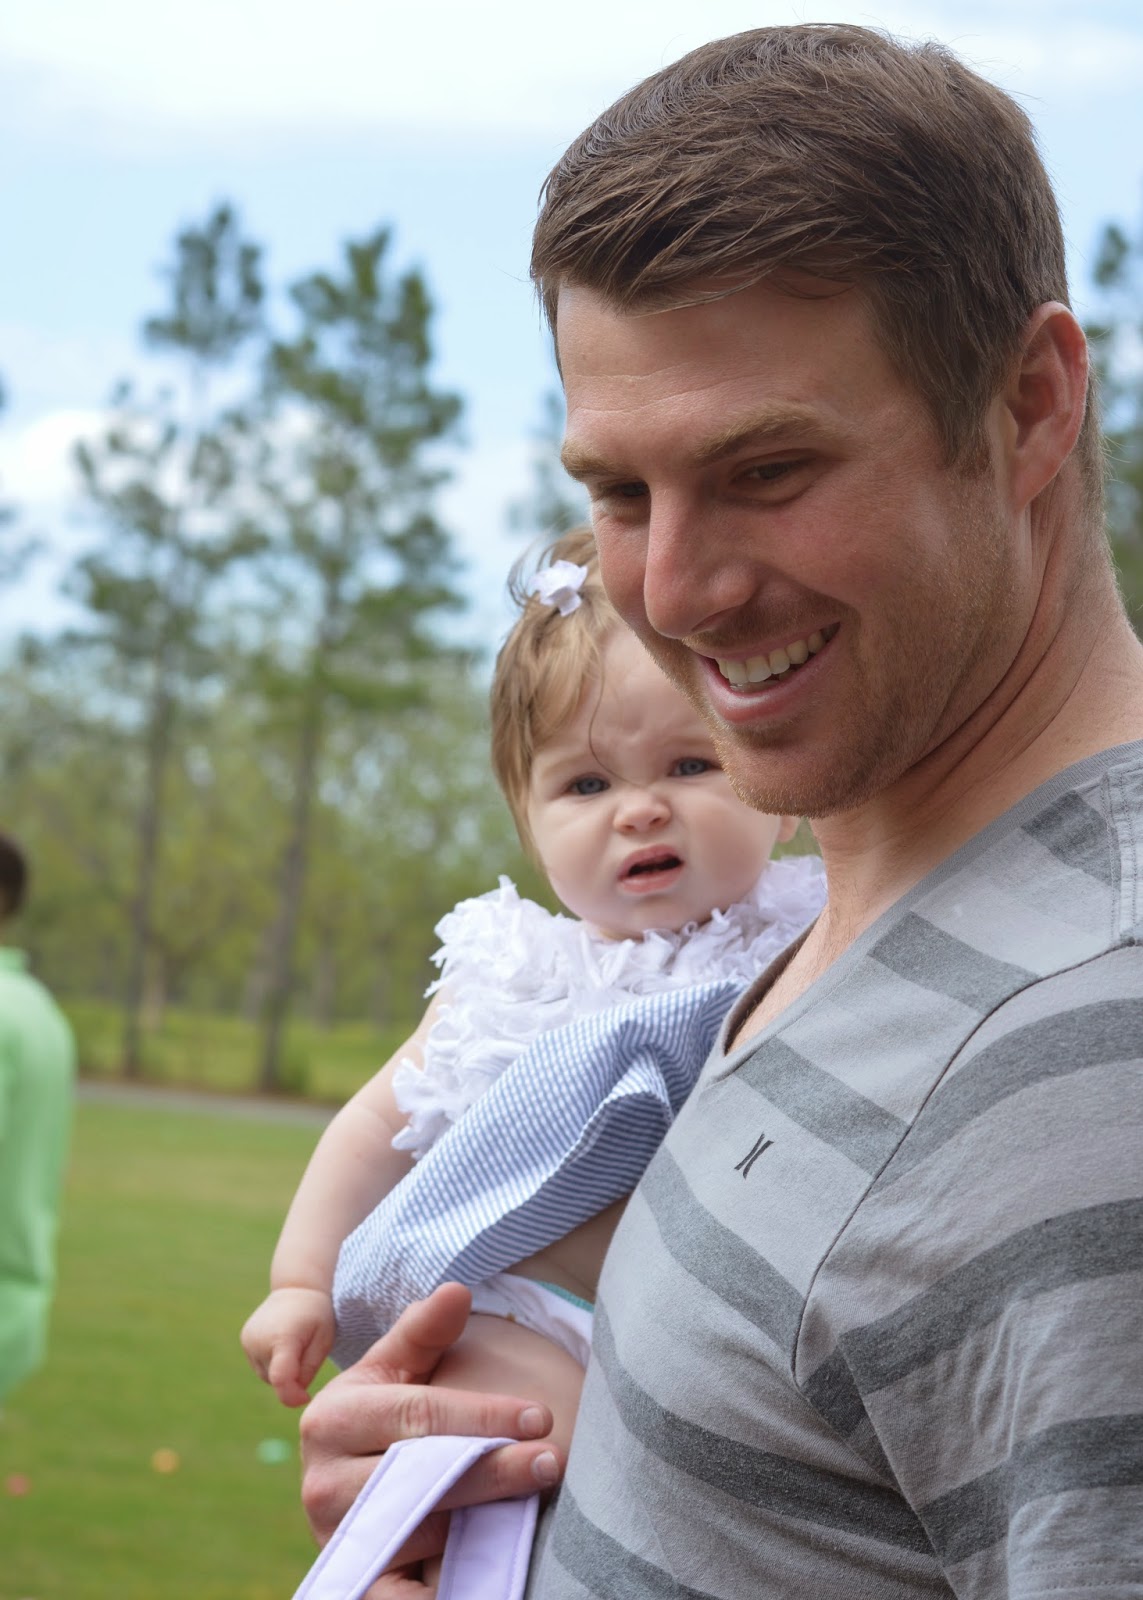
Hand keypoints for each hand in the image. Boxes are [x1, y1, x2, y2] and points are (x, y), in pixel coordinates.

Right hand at [241, 1286, 334, 1406]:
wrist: (297, 1287)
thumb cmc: (317, 1314)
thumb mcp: (323, 1341)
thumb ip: (308, 1370)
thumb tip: (292, 1396)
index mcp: (283, 1337)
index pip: (280, 1379)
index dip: (293, 1396)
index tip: (306, 1397)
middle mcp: (260, 1340)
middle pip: (276, 1380)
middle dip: (292, 1378)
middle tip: (307, 1354)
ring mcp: (249, 1340)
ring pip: (267, 1376)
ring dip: (282, 1371)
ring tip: (296, 1346)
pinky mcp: (245, 1340)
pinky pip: (261, 1366)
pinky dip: (273, 1362)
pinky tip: (283, 1343)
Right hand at [300, 1283, 562, 1574]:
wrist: (343, 1477)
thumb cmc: (383, 1410)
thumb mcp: (394, 1366)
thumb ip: (424, 1330)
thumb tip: (458, 1290)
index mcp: (332, 1417)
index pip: (421, 1414)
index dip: (483, 1416)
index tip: (541, 1416)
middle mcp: (321, 1480)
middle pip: (423, 1475)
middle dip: (494, 1469)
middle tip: (553, 1461)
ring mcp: (337, 1534)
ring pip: (419, 1528)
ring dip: (481, 1521)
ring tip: (536, 1504)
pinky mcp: (354, 1574)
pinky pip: (397, 1585)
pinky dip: (435, 1582)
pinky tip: (484, 1571)